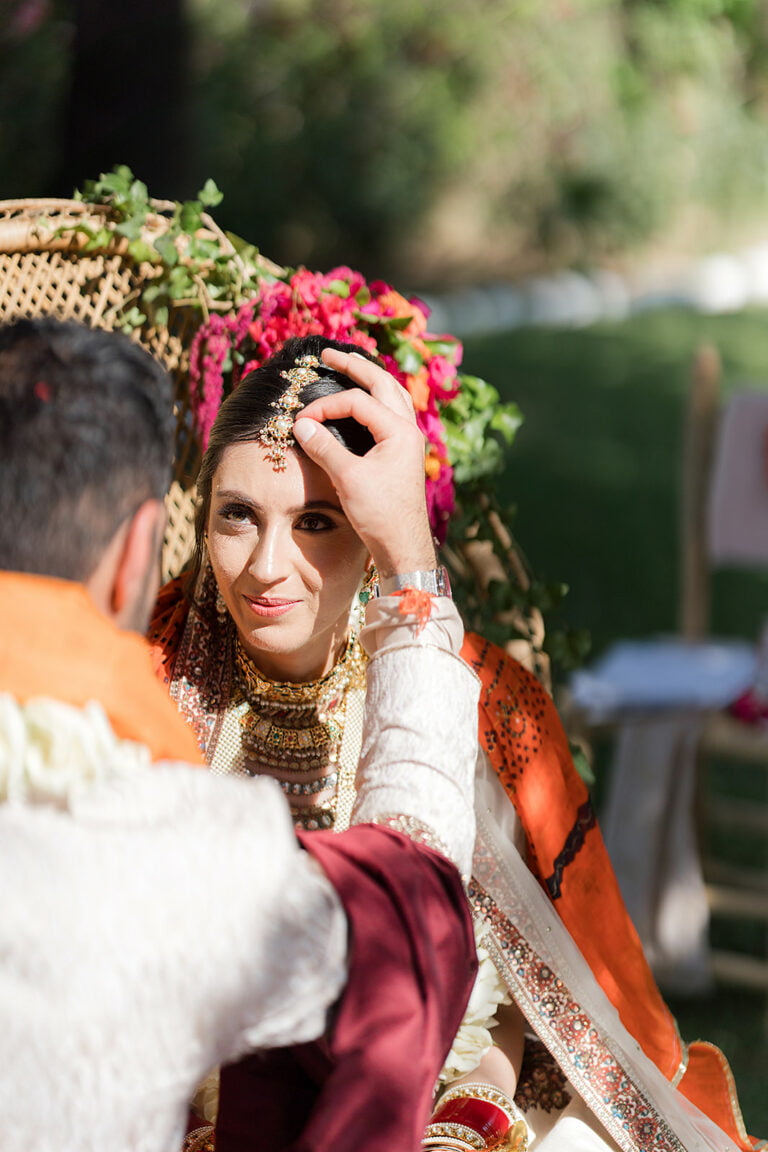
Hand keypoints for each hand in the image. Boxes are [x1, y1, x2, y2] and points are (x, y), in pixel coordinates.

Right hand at [293, 349, 436, 577]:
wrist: (403, 545)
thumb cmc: (379, 514)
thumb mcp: (346, 478)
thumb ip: (323, 447)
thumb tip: (301, 424)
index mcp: (399, 431)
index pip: (357, 401)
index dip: (326, 405)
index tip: (301, 420)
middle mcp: (409, 430)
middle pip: (382, 383)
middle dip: (354, 366)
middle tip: (328, 354)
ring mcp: (409, 441)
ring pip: (392, 395)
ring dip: (370, 379)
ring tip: (349, 367)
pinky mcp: (404, 453)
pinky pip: (391, 413)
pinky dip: (375, 400)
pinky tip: (363, 402)